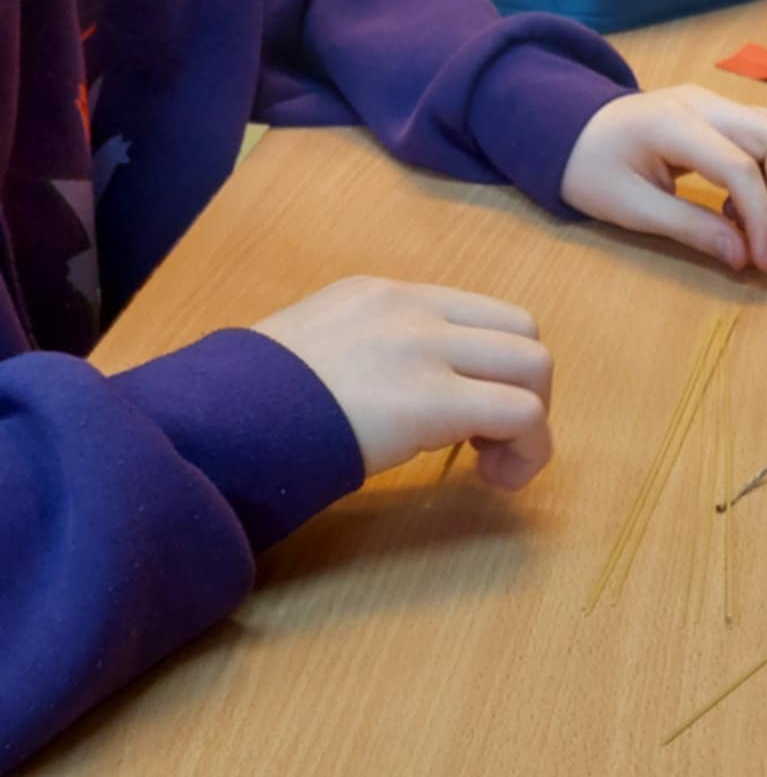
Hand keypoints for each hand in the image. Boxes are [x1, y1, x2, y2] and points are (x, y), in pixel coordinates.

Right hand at [254, 277, 552, 489]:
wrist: (222, 417)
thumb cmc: (257, 401)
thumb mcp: (317, 351)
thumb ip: (369, 354)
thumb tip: (397, 392)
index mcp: (384, 296)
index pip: (483, 315)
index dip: (495, 368)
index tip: (469, 416)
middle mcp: (412, 310)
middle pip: (524, 335)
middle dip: (526, 393)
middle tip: (487, 443)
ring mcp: (424, 349)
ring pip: (535, 367)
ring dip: (532, 424)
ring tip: (489, 464)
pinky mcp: (433, 400)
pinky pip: (523, 415)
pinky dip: (529, 453)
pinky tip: (493, 480)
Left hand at [561, 85, 766, 272]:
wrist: (569, 130)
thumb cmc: (592, 169)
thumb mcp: (631, 209)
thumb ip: (690, 228)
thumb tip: (744, 256)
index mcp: (672, 122)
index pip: (742, 166)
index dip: (763, 218)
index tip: (760, 261)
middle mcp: (703, 102)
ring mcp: (715, 102)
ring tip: (754, 226)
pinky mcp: (722, 112)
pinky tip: (742, 205)